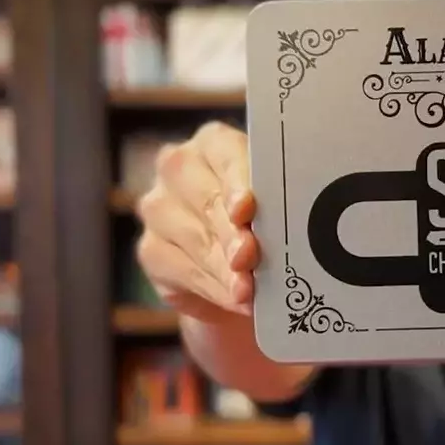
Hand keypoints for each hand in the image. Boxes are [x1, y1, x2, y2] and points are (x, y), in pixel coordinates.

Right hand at [135, 122, 260, 322]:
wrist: (239, 263)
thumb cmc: (268, 221)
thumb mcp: (278, 206)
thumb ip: (280, 209)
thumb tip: (294, 231)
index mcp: (215, 143)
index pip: (224, 153)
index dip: (236, 181)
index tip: (246, 208)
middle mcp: (179, 168)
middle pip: (207, 200)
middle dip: (232, 234)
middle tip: (250, 258)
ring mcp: (158, 208)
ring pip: (193, 239)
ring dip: (224, 268)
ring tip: (249, 291)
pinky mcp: (150, 250)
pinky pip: (181, 271)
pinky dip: (214, 289)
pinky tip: (236, 301)